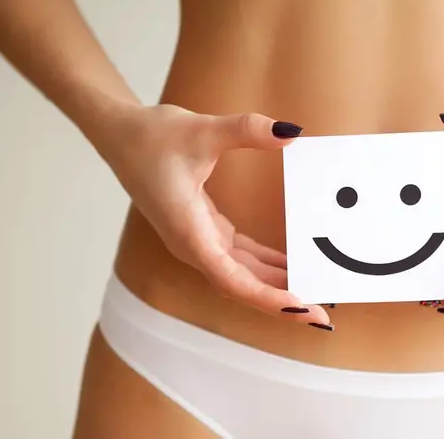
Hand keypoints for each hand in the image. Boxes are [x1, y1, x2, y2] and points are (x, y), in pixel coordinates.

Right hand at [91, 104, 331, 327]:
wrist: (120, 135)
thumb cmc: (152, 137)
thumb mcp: (202, 130)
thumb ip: (247, 131)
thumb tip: (290, 132)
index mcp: (189, 232)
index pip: (233, 280)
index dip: (269, 298)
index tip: (301, 308)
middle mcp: (193, 245)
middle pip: (243, 286)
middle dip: (283, 301)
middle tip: (323, 315)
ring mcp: (199, 241)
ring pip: (243, 275)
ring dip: (277, 286)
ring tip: (316, 293)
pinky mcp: (205, 231)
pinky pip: (241, 258)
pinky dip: (267, 265)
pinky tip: (293, 267)